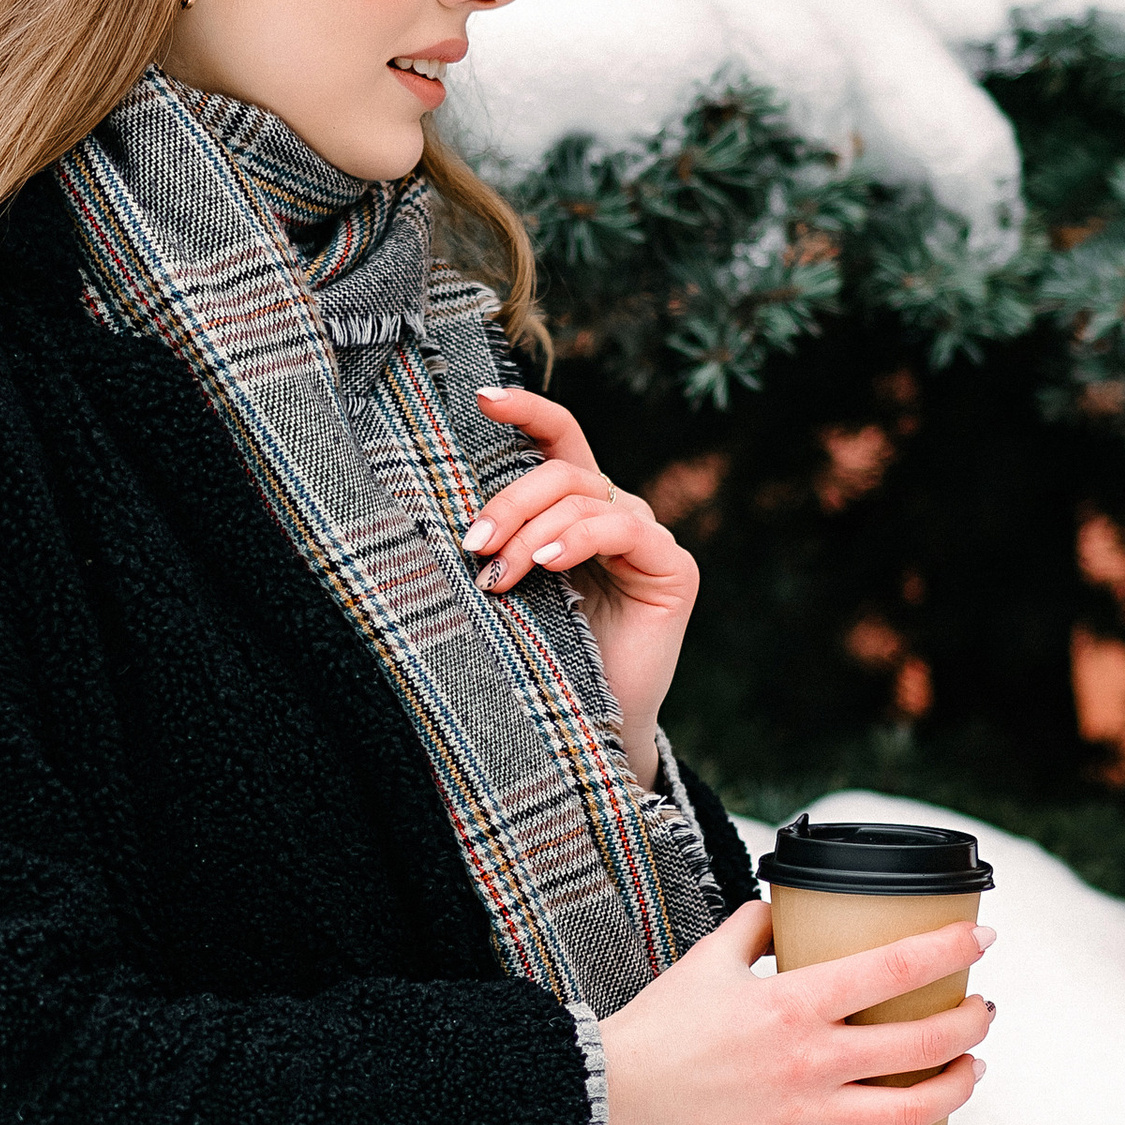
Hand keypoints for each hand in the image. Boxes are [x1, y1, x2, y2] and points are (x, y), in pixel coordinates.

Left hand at [466, 386, 696, 780]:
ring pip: (584, 497)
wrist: (587, 725)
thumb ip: (500, 543)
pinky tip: (549, 563)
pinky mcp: (673, 567)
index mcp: (575, 509)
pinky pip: (621, 529)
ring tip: (501, 576)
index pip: (559, 440)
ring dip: (531, 531)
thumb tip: (451, 516)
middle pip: (562, 472)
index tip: (483, 399)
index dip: (527, 410)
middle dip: (510, 501)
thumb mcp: (511, 586)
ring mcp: (647, 538)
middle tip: (473, 544)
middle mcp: (615, 513)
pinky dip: (578, 539)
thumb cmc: (541, 656)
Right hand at [600, 902, 993, 1124]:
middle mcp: (812, 1059)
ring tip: (971, 1070)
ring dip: (957, 1087)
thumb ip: (752, 928)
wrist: (614, 1098)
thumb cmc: (658, 1026)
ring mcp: (805, 1115)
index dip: (951, 950)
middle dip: (971, 1023)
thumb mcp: (707, 960)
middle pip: (924, 1044)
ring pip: (913, 1113)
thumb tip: (780, 910)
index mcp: (796, 1002)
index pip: (896, 968)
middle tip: (982, 1010)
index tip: (981, 940)